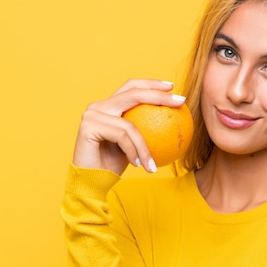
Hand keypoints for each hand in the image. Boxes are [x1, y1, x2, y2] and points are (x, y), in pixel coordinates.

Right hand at [72, 79, 186, 174]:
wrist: (91, 182)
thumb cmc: (113, 165)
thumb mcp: (135, 144)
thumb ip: (146, 128)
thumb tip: (174, 117)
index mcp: (108, 106)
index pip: (131, 87)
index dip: (151, 84)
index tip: (172, 87)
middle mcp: (98, 106)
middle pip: (132, 94)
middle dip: (158, 95)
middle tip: (179, 101)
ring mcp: (91, 115)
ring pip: (130, 125)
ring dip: (144, 147)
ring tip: (153, 164)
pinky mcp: (88, 127)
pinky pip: (122, 137)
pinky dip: (133, 152)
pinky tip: (140, 165)